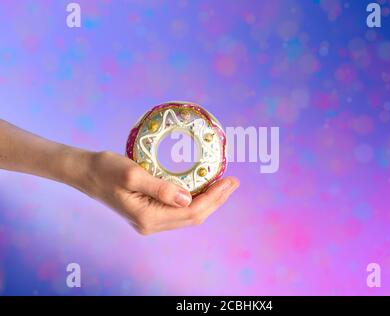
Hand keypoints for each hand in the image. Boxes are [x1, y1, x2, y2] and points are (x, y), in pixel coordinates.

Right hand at [78, 151, 239, 234]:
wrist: (86, 172)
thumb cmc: (106, 170)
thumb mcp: (133, 174)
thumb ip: (161, 189)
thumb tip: (188, 199)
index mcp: (148, 217)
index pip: (191, 211)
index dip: (214, 197)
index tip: (230, 181)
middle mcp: (151, 224)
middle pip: (193, 216)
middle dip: (216, 200)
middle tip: (233, 181)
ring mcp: (150, 221)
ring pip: (188, 215)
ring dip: (208, 200)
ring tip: (224, 185)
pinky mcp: (149, 213)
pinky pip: (179, 211)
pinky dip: (195, 200)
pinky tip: (203, 188)